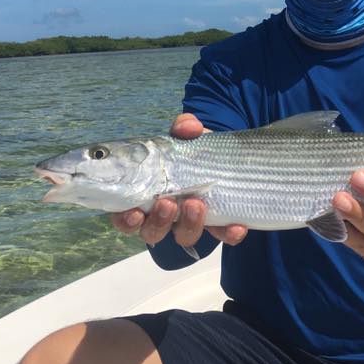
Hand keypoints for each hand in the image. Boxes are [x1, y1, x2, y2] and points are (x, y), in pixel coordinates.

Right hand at [110, 113, 247, 248]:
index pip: (126, 216)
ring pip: (184, 236)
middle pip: (152, 232)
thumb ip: (183, 127)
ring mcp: (190, 222)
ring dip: (189, 224)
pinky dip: (228, 233)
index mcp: (145, 195)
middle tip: (167, 202)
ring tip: (196, 204)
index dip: (126, 219)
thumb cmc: (191, 149)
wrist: (223, 156)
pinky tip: (237, 226)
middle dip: (158, 221)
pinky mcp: (217, 225)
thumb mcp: (185, 136)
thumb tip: (188, 127)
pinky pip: (221, 235)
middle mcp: (164, 215)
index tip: (134, 212)